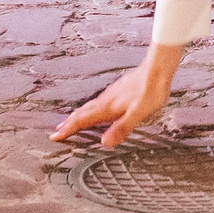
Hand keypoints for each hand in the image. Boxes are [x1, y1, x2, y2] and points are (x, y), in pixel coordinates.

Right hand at [54, 52, 179, 146]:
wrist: (158, 69)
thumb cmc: (151, 90)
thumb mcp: (139, 113)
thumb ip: (122, 128)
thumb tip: (105, 142)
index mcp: (107, 107)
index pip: (82, 120)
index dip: (69, 130)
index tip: (55, 137)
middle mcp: (106, 100)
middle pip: (82, 113)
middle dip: (68, 124)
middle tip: (57, 132)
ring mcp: (111, 94)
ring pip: (89, 107)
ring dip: (78, 116)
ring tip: (71, 122)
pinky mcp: (118, 90)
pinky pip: (98, 102)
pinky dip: (90, 109)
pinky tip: (96, 109)